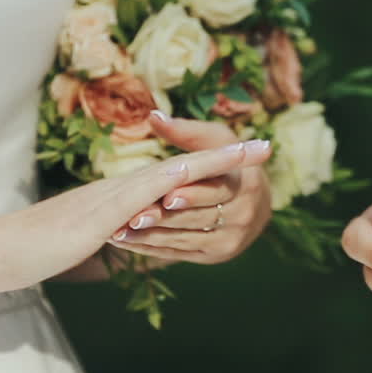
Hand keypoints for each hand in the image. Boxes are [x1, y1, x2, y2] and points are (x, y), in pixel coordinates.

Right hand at [0, 142, 267, 290]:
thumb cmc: (35, 250)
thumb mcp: (85, 241)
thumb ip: (112, 234)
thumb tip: (134, 237)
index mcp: (120, 199)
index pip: (174, 176)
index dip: (211, 166)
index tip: (248, 158)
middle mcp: (120, 193)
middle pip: (181, 167)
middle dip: (225, 157)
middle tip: (266, 145)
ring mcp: (109, 203)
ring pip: (168, 176)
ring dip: (209, 165)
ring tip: (248, 153)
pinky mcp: (96, 219)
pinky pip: (138, 198)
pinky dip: (167, 186)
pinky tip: (191, 177)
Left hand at [111, 111, 273, 264]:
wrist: (251, 201)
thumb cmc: (226, 162)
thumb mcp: (214, 140)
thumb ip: (185, 130)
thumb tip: (152, 116)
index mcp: (249, 186)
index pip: (218, 191)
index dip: (192, 193)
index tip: (166, 194)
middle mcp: (245, 217)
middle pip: (199, 218)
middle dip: (165, 218)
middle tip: (133, 216)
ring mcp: (231, 241)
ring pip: (186, 239)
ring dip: (152, 236)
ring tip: (119, 231)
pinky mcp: (214, 256)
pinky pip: (180, 253)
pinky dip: (152, 248)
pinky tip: (127, 241)